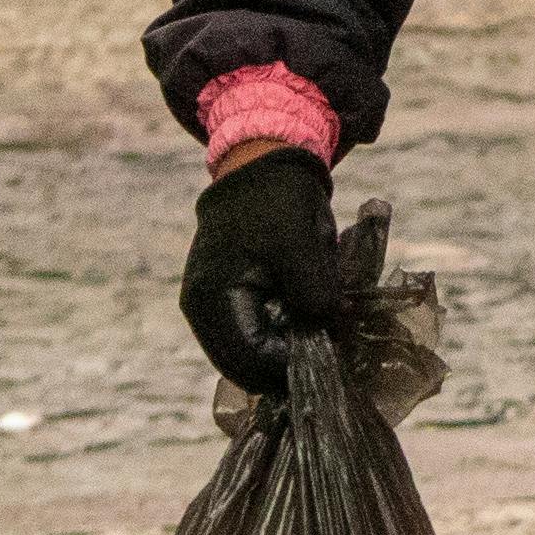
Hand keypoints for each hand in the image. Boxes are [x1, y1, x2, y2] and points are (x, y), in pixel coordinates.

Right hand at [180, 148, 349, 392]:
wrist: (260, 167)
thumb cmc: (278, 201)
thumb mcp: (301, 243)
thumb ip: (314, 293)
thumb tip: (331, 336)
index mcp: (212, 297)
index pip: (251, 361)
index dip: (293, 365)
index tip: (332, 353)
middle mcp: (201, 311)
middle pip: (246, 368)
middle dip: (287, 364)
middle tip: (328, 348)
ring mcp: (208, 309)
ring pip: (248, 358)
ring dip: (282, 352)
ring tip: (316, 332)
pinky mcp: (221, 303)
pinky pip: (250, 339)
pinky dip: (276, 339)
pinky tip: (301, 321)